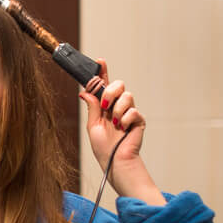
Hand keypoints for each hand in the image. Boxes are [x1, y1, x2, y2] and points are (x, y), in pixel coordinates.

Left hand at [78, 59, 163, 204]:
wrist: (115, 161)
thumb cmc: (103, 146)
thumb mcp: (92, 125)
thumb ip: (92, 107)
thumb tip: (84, 91)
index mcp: (104, 105)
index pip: (104, 85)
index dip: (102, 72)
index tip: (99, 61)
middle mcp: (117, 106)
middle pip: (118, 84)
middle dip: (110, 90)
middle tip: (105, 104)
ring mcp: (129, 112)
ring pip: (127, 96)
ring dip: (117, 108)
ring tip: (114, 122)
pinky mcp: (138, 120)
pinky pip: (133, 110)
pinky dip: (125, 119)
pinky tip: (122, 128)